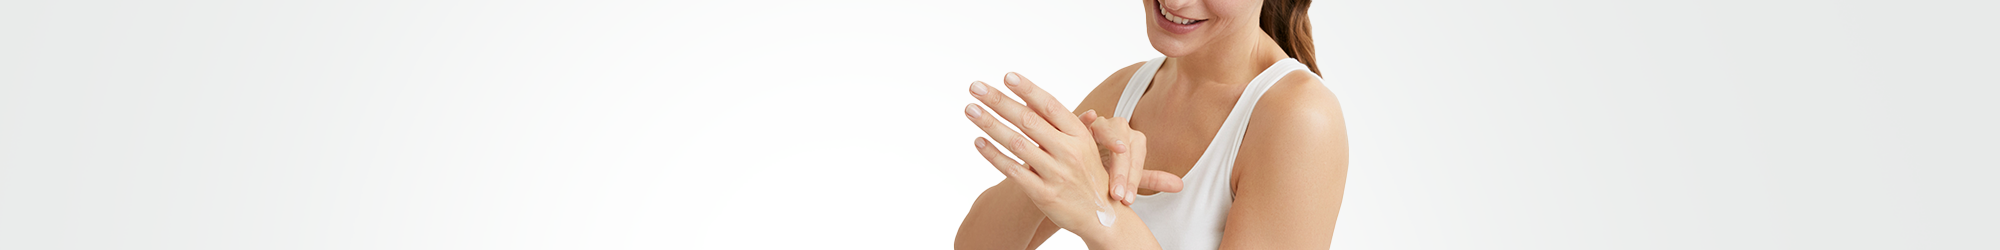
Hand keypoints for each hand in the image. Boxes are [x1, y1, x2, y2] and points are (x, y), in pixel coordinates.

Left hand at [964, 72, 1116, 232]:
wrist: (1101, 217)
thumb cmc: (1088, 175)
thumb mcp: (1085, 146)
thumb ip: (1060, 122)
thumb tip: (1035, 96)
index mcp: (1079, 135)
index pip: (1050, 105)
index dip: (1028, 89)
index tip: (1006, 76)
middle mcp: (1069, 151)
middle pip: (1028, 120)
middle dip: (999, 101)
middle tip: (975, 87)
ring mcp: (1056, 173)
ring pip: (1017, 143)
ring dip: (990, 124)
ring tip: (970, 109)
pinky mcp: (1044, 194)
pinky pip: (1013, 170)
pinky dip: (994, 155)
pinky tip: (978, 141)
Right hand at [1078, 112, 1182, 205]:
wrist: (1074, 164)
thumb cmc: (1102, 170)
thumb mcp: (1126, 176)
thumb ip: (1151, 179)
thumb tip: (1180, 185)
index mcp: (1132, 141)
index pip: (1136, 160)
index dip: (1132, 180)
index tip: (1127, 201)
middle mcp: (1117, 131)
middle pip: (1124, 146)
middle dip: (1122, 172)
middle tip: (1117, 194)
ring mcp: (1097, 125)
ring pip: (1106, 128)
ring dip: (1111, 140)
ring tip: (1120, 151)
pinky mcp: (1077, 123)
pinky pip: (1082, 117)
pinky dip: (1086, 117)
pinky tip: (1090, 116)